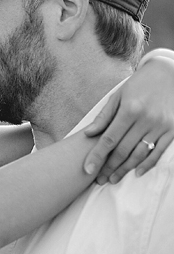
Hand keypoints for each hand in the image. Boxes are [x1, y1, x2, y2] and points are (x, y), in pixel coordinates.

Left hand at [83, 50, 173, 183]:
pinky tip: (136, 173)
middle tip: (98, 180)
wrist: (169, 74)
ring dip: (125, 169)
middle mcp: (146, 120)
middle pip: (123, 150)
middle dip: (109, 167)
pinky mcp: (173, 130)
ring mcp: (161, 126)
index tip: (87, 170)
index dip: (97, 156)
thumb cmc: (139, 84)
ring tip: (112, 179)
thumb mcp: (118, 95)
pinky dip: (147, 164)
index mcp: (130, 110)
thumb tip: (89, 134)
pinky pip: (159, 152)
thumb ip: (104, 116)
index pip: (109, 139)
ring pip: (140, 154)